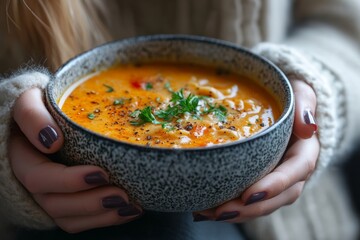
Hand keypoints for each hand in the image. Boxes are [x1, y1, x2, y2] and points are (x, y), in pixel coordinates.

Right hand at [9, 88, 141, 232]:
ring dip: (101, 216)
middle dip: (90, 203)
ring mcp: (50, 195)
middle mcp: (34, 183)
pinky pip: (81, 221)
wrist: (50, 119)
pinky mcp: (67, 203)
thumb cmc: (42, 109)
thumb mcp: (30, 101)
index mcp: (22, 158)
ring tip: (130, 206)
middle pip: (55, 204)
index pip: (38, 177)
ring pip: (69, 219)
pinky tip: (129, 210)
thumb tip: (51, 139)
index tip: (100, 173)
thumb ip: (31, 114)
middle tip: (121, 195)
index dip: (68, 181)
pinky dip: (105, 219)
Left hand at [193, 80, 319, 221]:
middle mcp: (293, 171)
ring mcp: (278, 179)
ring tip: (207, 214)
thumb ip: (305, 103)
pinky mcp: (262, 181)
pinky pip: (250, 199)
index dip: (275, 186)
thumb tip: (308, 127)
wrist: (284, 106)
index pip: (296, 171)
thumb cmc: (290, 97)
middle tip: (221, 211)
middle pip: (278, 197)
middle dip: (250, 209)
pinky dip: (232, 206)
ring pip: (263, 204)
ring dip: (238, 213)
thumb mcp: (300, 91)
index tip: (250, 195)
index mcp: (305, 150)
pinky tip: (206, 209)